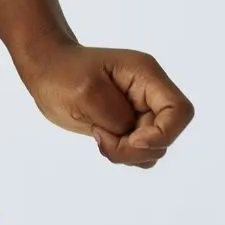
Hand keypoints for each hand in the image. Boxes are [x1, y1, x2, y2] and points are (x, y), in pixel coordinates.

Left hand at [20, 40, 193, 167]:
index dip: (164, 133)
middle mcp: (149, 94)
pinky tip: (101, 138)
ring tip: (99, 135)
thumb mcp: (86, 92)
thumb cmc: (61, 73)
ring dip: (127, 153)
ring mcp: (141, 110)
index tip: (132, 139)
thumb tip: (136, 137)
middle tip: (102, 137)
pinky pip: (139, 153)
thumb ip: (117, 116)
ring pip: (154, 149)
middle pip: (166, 135)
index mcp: (145, 75)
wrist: (46, 70)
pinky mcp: (130, 126)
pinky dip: (122, 155)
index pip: (179, 110)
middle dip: (136, 147)